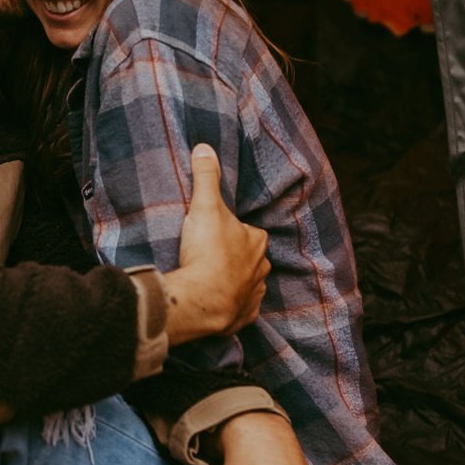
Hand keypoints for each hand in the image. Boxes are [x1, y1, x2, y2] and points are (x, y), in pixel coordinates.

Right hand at [162, 145, 269, 345]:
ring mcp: (252, 294)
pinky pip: (240, 309)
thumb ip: (206, 177)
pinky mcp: (242, 317)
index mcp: (256, 241)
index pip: (249, 231)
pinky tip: (216, 303)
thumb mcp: (204, 207)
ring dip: (233, 282)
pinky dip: (230, 306)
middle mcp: (261, 268)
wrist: (203, 300)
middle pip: (250, 258)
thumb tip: (205, 148)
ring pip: (247, 284)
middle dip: (235, 257)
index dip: (233, 230)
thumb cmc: (207, 252)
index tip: (216, 232)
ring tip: (210, 280)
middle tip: (211, 256)